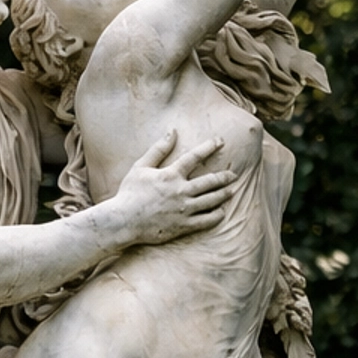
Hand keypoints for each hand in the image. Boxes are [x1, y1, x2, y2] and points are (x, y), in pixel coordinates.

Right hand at [111, 128, 236, 246]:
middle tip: (233, 175)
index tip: (220, 141)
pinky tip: (221, 212)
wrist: (123, 221)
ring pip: (212, 200)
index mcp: (171, 175)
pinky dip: (216, 216)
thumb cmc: (129, 193)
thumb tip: (172, 131)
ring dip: (224, 194)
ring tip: (231, 190)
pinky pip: (206, 221)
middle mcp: (181, 191)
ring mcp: (184, 209)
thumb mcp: (140, 167)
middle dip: (224, 177)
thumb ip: (158, 149)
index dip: (209, 147)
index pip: (195, 157)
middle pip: (210, 181)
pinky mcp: (183, 226)